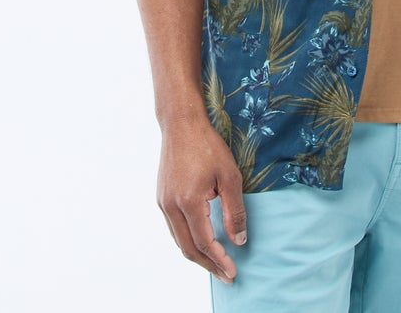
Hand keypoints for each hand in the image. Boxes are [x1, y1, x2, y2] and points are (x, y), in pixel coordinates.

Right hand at [157, 117, 246, 281]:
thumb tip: (238, 240)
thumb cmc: (208, 145)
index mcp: (189, 202)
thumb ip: (235, 210)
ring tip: (215, 263)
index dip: (219, 260)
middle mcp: (171, 206)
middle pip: (188, 248)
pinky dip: (187, 240)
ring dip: (197, 255)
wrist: (181, 124)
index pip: (205, 243)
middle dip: (208, 265)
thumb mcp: (230, 176)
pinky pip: (174, 227)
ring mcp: (163, 202)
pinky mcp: (161, 197)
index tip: (233, 272)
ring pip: (179, 240)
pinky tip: (200, 240)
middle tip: (226, 275)